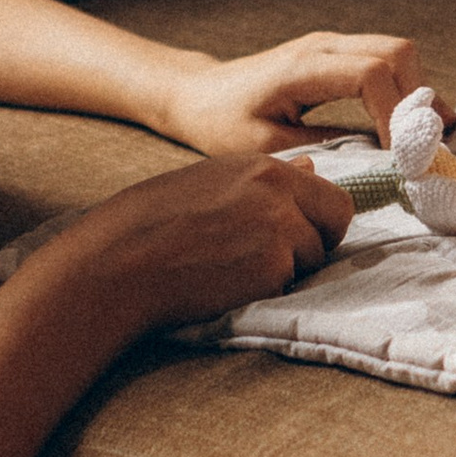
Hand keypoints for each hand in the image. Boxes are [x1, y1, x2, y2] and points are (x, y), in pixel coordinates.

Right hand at [25, 150, 353, 338]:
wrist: (120, 260)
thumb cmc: (152, 222)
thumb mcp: (209, 182)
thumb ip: (263, 180)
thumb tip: (314, 170)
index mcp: (262, 165)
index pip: (329, 194)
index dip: (316, 219)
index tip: (293, 234)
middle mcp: (278, 189)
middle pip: (336, 222)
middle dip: (314, 244)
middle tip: (267, 259)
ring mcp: (279, 227)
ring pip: (312, 259)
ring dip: (285, 270)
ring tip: (232, 268)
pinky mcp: (272, 266)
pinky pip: (289, 285)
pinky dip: (266, 291)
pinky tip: (226, 283)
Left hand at [158, 32, 422, 162]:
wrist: (199, 94)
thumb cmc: (223, 123)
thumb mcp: (266, 148)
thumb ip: (323, 150)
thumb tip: (377, 160)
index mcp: (302, 67)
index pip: (370, 74)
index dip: (395, 115)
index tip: (400, 158)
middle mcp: (322, 46)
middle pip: (397, 53)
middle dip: (420, 100)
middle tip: (428, 146)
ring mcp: (331, 44)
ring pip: (398, 52)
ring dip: (419, 92)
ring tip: (429, 137)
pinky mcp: (336, 53)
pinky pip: (386, 59)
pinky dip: (406, 87)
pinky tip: (412, 122)